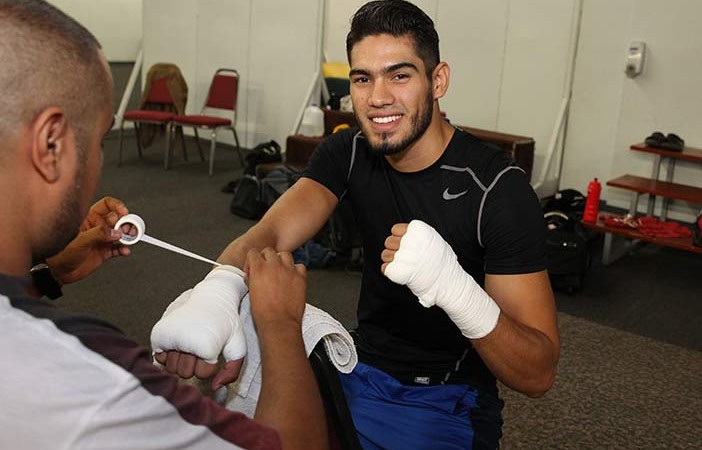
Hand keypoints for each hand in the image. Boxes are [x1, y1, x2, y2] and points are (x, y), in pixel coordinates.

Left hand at [47, 196, 129, 283]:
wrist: (59, 272)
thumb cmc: (60, 253)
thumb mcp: (79, 240)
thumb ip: (98, 234)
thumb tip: (115, 232)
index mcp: (89, 218)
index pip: (106, 205)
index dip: (117, 206)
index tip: (124, 213)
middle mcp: (97, 227)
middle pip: (117, 220)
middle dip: (125, 223)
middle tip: (127, 230)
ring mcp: (101, 239)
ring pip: (120, 234)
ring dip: (127, 236)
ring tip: (129, 240)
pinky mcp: (104, 252)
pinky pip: (118, 248)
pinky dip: (124, 249)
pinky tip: (124, 251)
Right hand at [151, 266, 247, 389]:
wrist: (212, 296)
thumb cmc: (227, 322)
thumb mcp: (238, 345)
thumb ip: (232, 371)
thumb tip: (214, 388)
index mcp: (206, 345)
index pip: (203, 374)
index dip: (210, 364)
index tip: (214, 349)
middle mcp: (185, 340)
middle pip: (185, 374)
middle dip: (194, 363)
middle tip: (201, 345)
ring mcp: (170, 336)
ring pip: (172, 368)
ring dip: (181, 359)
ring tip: (191, 342)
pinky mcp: (158, 333)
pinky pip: (160, 358)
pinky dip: (169, 354)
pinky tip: (180, 342)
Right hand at [245, 247, 306, 332]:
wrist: (279, 323)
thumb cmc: (264, 313)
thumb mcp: (251, 292)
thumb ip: (252, 278)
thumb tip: (253, 275)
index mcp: (259, 269)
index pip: (253, 252)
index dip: (252, 260)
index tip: (253, 268)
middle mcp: (274, 266)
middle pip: (269, 251)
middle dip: (266, 258)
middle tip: (266, 269)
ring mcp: (289, 270)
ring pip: (285, 254)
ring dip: (281, 261)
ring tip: (279, 271)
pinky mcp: (300, 277)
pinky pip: (300, 266)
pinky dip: (296, 269)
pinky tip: (292, 277)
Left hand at [383, 220, 499, 338]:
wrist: (449, 282)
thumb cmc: (444, 263)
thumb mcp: (434, 240)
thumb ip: (418, 236)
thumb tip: (407, 235)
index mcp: (417, 230)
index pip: (395, 230)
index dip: (400, 238)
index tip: (406, 246)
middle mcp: (408, 241)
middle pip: (388, 241)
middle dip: (394, 249)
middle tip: (405, 258)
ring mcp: (402, 256)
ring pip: (385, 254)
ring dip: (391, 261)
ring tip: (404, 266)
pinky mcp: (396, 270)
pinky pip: (385, 268)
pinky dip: (391, 272)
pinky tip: (402, 274)